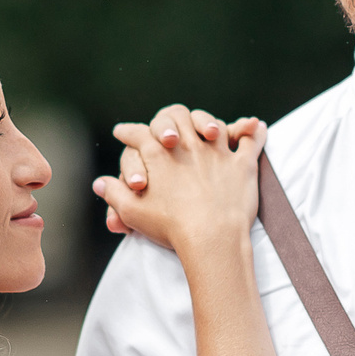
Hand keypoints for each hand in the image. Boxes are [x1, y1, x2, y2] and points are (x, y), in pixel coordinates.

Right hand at [91, 106, 264, 256]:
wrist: (211, 238)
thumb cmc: (169, 227)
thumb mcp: (133, 212)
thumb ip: (114, 194)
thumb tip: (99, 183)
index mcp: (157, 154)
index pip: (137, 133)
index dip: (127, 131)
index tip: (122, 131)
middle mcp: (186, 145)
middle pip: (176, 116)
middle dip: (167, 119)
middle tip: (166, 128)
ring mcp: (216, 152)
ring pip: (212, 124)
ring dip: (208, 123)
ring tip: (208, 128)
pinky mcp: (242, 165)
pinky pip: (251, 141)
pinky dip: (254, 131)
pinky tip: (255, 125)